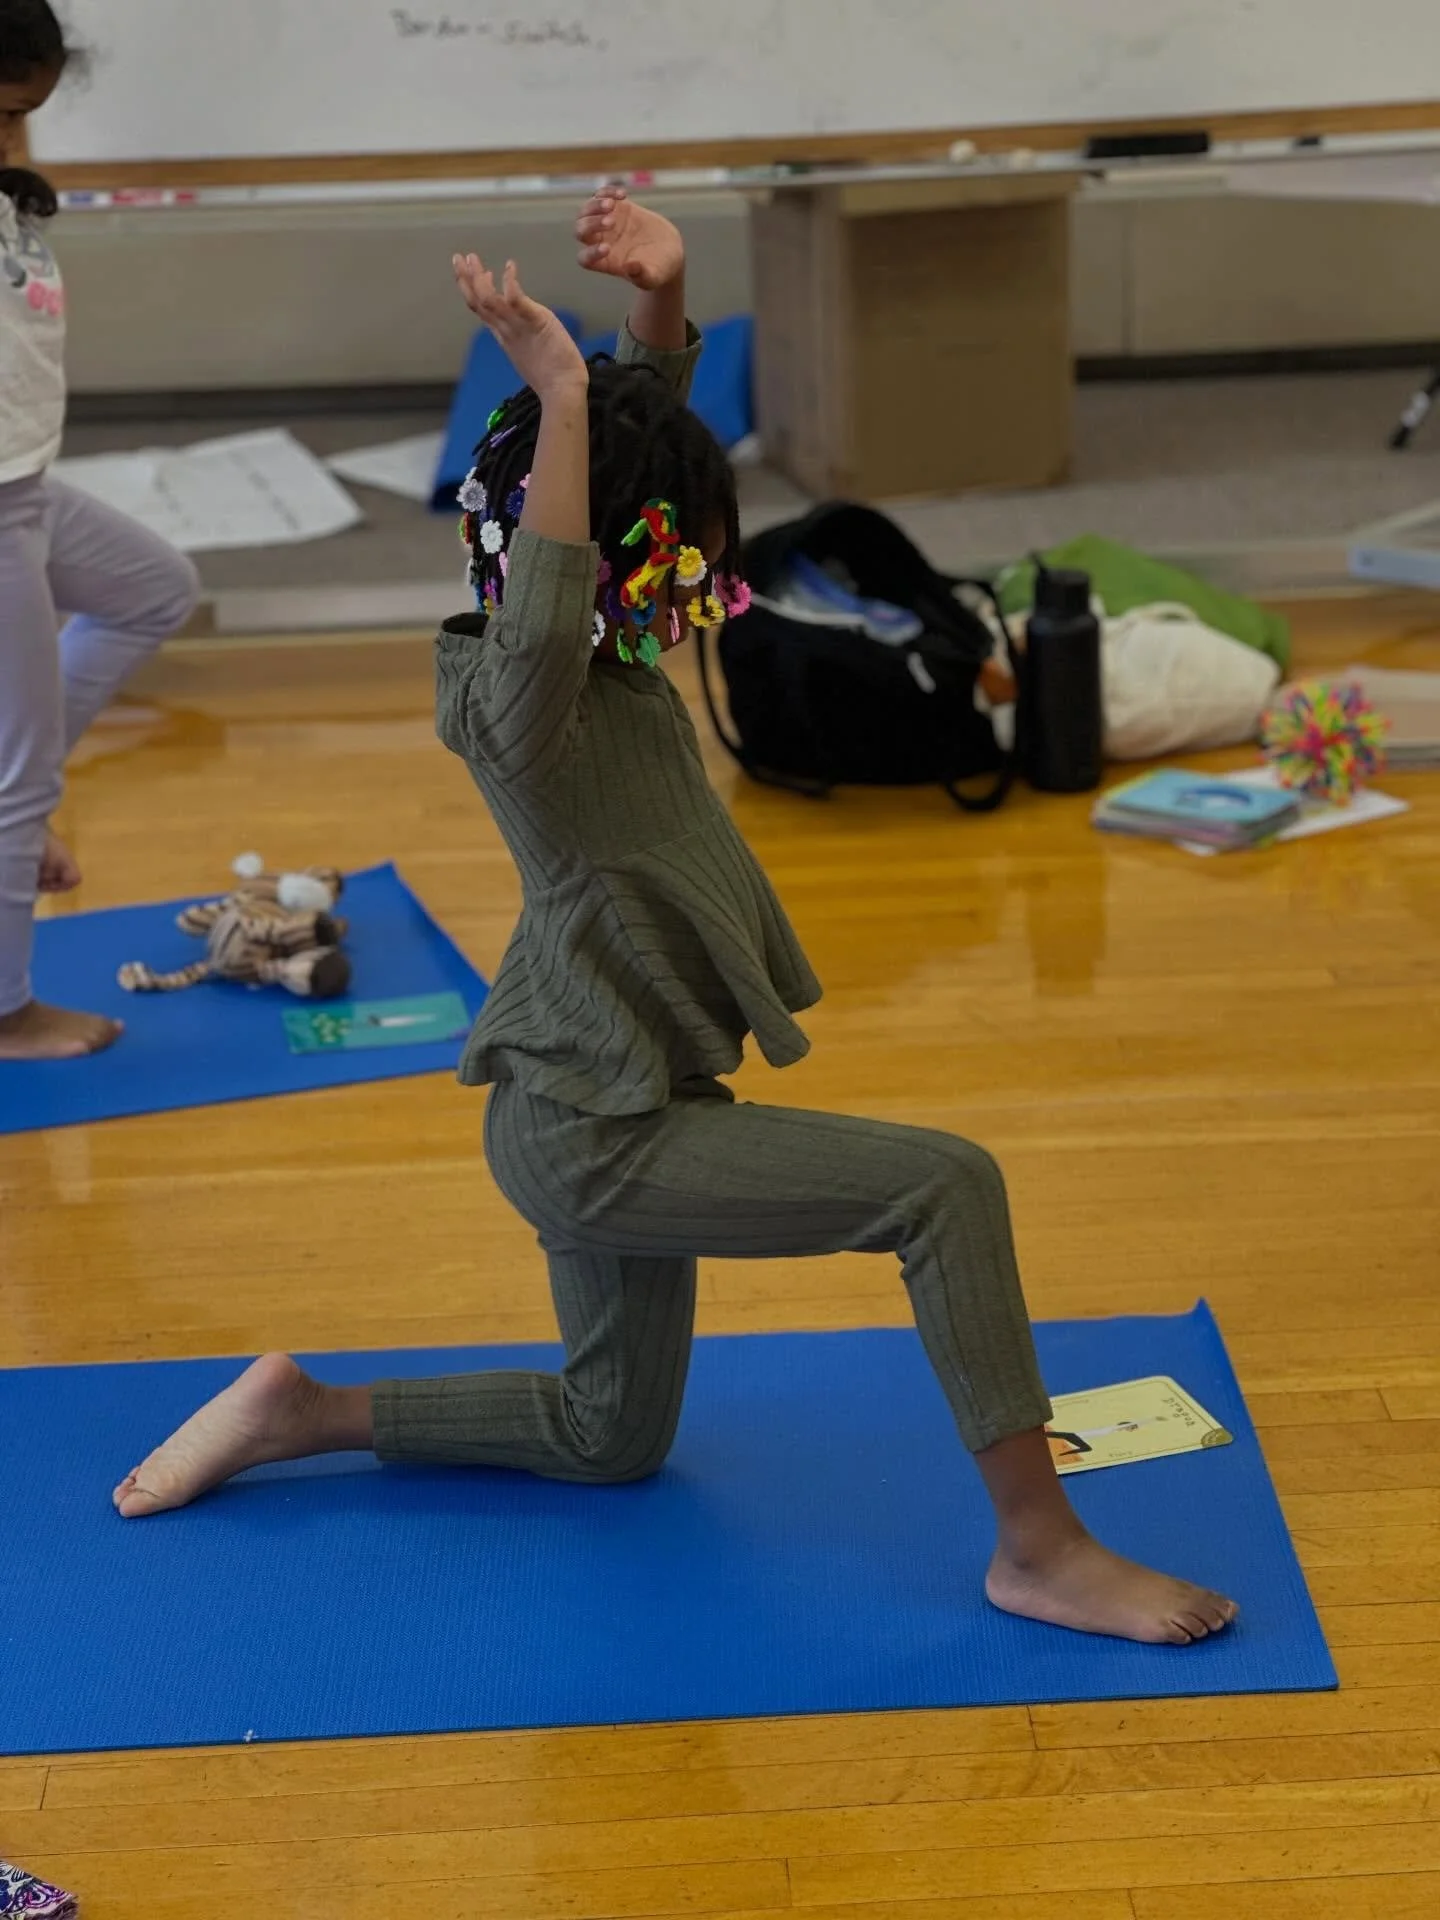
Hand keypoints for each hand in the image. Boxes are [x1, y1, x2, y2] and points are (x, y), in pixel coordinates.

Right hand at [452, 253, 587, 398]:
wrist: (562, 391)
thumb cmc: (552, 375)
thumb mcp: (529, 350)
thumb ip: (520, 334)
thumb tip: (519, 322)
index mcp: (504, 336)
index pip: (482, 311)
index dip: (473, 291)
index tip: (472, 274)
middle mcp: (506, 330)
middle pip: (478, 302)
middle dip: (465, 279)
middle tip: (458, 257)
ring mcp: (518, 327)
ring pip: (489, 300)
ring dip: (478, 277)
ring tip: (472, 258)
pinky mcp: (535, 323)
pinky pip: (516, 300)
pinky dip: (510, 282)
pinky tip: (509, 266)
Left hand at [575, 186, 684, 291]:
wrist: (669, 250)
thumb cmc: (660, 270)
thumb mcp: (654, 277)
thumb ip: (641, 275)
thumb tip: (629, 267)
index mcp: (605, 262)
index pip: (586, 259)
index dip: (591, 254)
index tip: (607, 249)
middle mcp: (600, 241)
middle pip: (581, 231)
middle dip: (590, 224)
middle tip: (611, 222)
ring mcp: (606, 223)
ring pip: (586, 211)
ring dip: (594, 206)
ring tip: (612, 204)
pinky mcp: (617, 208)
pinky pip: (602, 195)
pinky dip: (607, 192)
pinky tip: (622, 195)